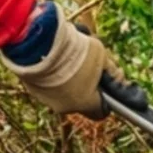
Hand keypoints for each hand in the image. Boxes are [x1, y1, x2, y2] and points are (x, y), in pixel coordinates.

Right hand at [0, 2, 126, 118]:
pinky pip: (47, 85)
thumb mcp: (101, 55)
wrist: (39, 40)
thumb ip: (112, 71)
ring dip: (68, 79)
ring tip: (68, 58)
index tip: (106, 85)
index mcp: (85, 103)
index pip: (102, 111)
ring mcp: (46, 99)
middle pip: (81, 100)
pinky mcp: (32, 89)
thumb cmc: (74, 50)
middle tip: (86, 65)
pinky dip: (52, 75)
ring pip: (63, 93)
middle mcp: (64, 107)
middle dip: (86, 84)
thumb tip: (120, 80)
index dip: (107, 99)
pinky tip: (53, 58)